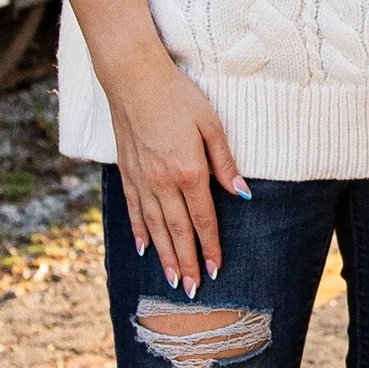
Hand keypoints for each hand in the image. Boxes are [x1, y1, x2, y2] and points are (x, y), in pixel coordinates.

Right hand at [103, 48, 247, 287]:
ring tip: (173, 279)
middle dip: (187, 262)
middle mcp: (163, 182)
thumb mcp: (211, 124)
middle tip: (193, 290)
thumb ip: (225, 162)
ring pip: (154, 227)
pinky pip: (134, 209)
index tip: (216, 269)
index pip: (202, 219)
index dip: (210, 246)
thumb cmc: (178, 96)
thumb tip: (242, 193)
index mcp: (189, 171)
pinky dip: (139, 231)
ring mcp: (141, 179)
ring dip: (165, 255)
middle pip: (177, 231)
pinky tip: (144, 247)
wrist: (134, 77)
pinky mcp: (126, 171)